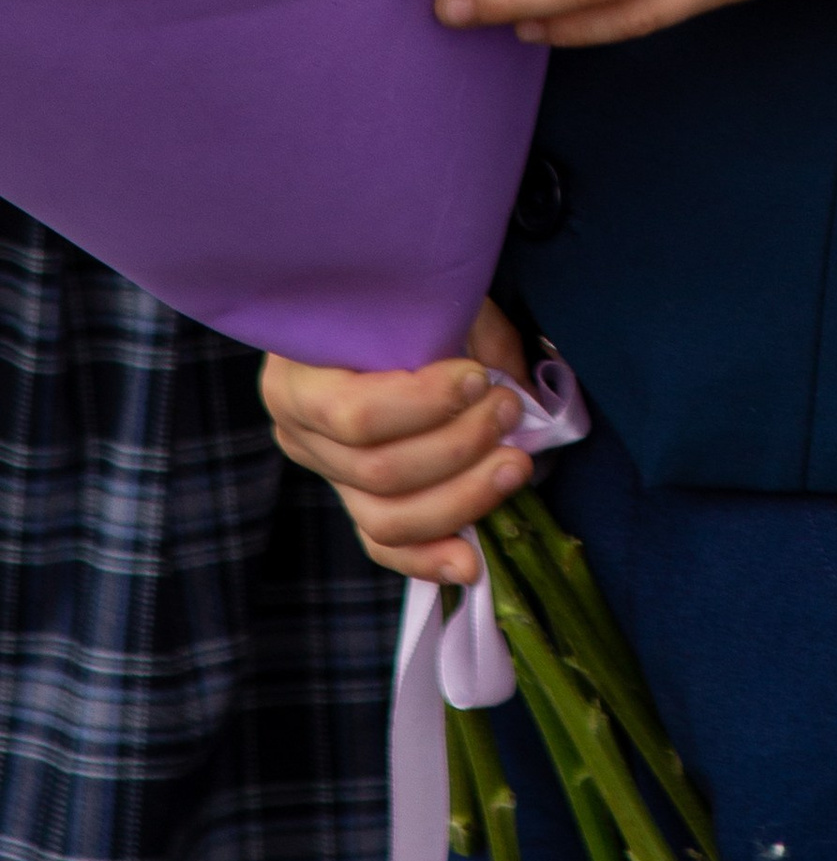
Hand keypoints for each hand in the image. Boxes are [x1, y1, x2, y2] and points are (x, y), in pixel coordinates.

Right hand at [263, 299, 531, 587]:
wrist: (375, 314)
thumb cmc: (400, 301)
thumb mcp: (425, 297)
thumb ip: (463, 332)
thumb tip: (509, 382)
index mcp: (297, 379)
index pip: (353, 414)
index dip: (423, 405)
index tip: (479, 378)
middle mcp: (299, 435)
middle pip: (378, 472)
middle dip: (458, 448)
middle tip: (508, 411)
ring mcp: (328, 476)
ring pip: (386, 519)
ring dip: (461, 499)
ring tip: (514, 465)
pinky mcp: (356, 504)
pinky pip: (386, 547)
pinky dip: (429, 559)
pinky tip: (471, 562)